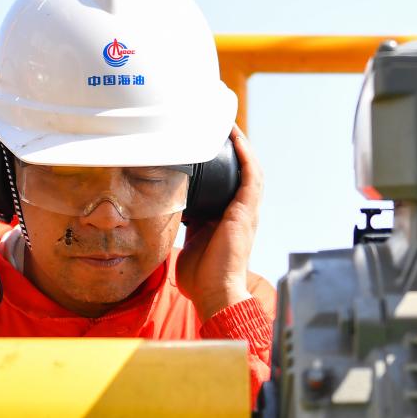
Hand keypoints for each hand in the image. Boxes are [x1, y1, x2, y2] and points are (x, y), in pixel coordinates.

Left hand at [176, 124, 263, 320]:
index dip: (218, 166)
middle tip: (217, 127)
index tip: (204, 147)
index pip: (224, 185)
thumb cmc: (201, 277)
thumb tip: (165, 216)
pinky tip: (236, 137)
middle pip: (240, 173)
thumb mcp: (188, 243)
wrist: (216, 293)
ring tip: (227, 124)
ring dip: (240, 146)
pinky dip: (245, 155)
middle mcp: (240, 213)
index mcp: (226, 220)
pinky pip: (251, 176)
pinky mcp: (246, 211)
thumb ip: (183, 228)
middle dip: (232, 150)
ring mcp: (246, 211)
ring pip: (249, 169)